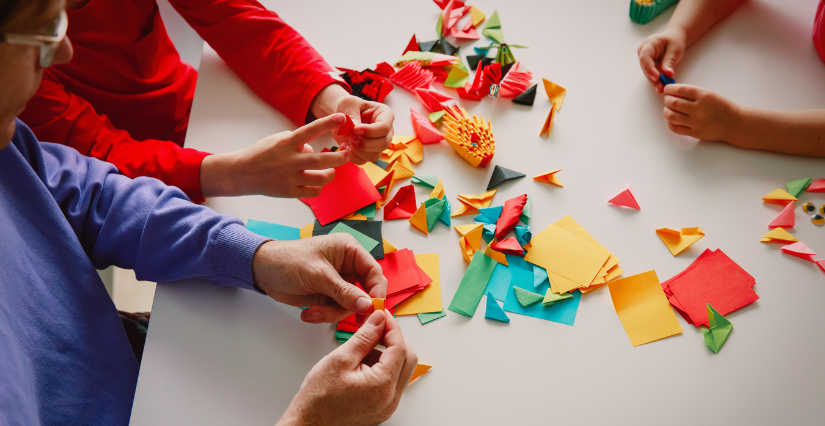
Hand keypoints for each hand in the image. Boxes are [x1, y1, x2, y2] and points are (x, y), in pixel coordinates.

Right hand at [200, 114, 350, 198]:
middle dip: (339, 157)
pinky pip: (314, 191)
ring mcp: (290, 178)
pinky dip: (319, 187)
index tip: (342, 117)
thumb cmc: (262, 153)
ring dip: (331, 174)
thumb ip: (297, 142)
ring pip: (320, 178)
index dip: (327, 123)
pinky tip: (317, 182)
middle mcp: (290, 160)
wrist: (243, 173)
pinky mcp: (290, 192)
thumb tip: (313, 149)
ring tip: (331, 170)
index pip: (310, 130)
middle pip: (321, 160)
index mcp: (287, 143)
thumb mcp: (278, 140)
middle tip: (347, 154)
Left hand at [252, 234, 387, 323]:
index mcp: (349, 250)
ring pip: (350, 305)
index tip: (374, 309)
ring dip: (332, 312)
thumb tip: (368, 305)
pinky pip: (336, 310)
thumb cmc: (289, 261)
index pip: (373, 271)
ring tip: (313, 312)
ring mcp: (338, 282)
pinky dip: (324, 314)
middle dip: (351, 306)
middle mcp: (348, 266)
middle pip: (365, 291)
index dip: (376, 291)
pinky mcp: (329, 295)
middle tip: (346, 318)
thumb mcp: (318, 275)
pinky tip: (309, 313)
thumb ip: (344, 291)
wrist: (262, 271)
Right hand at [276, 310, 417, 425]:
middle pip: (407, 359)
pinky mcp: (382, 408)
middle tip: (376, 327)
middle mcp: (390, 399)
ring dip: (388, 353)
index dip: (392, 327)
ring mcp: (388, 406)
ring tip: (362, 348)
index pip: (399, 348)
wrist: (308, 423)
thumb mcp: (340, 359)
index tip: (381, 315)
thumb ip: (364, 336)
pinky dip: (383, 367)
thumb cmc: (319, 398)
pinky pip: (392, 382)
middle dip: (394, 339)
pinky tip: (363, 363)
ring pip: (401, 370)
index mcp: (382, 385)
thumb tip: (379, 319)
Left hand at [310, 85, 394, 164]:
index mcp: (385, 115)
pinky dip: (352, 156)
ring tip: (347, 141)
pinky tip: (345, 146)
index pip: (384, 127)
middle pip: (383, 144)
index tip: (355, 129)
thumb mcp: (349, 104)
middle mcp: (386, 131)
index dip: (369, 131)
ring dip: (358, 151)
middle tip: (350, 137)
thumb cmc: (348, 106)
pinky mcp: (368, 153)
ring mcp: (378, 144)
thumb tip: (355, 129)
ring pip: (374, 155)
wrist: (342, 117)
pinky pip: (363, 161)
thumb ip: (352, 114)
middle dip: (364, 143)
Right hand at [637, 28, 686, 92]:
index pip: (645, 57)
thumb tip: (667, 74)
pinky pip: (653, 74)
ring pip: (648, 73)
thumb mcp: (675, 49)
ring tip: (662, 89)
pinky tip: (663, 86)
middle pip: (646, 68)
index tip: (657, 77)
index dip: (649, 68)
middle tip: (661, 88)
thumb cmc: (674, 40)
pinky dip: (658, 80)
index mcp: (648, 44)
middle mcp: (643, 53)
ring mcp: (645, 60)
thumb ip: (669, 61)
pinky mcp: (649, 67)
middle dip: (653, 79)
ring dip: (655, 82)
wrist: (674, 39)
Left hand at [663, 84, 741, 140]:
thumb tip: (673, 92)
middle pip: (673, 103)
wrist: (734, 123)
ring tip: (669, 109)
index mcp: (704, 96)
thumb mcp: (710, 95)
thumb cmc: (721, 107)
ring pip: (671, 116)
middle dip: (667, 99)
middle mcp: (699, 109)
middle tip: (668, 99)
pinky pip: (675, 128)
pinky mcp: (694, 133)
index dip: (670, 89)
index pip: (681, 90)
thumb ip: (692, 94)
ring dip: (666, 111)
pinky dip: (670, 122)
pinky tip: (672, 119)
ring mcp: (696, 122)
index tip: (667, 89)